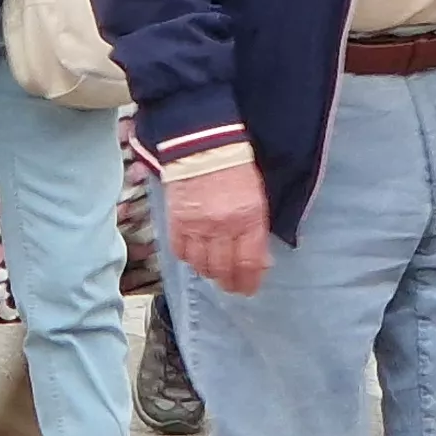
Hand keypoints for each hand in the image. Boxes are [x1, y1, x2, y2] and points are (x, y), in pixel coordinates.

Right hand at [162, 158, 274, 294]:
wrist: (203, 146)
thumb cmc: (235, 169)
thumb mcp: (257, 198)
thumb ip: (256, 229)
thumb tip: (258, 259)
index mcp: (249, 218)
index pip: (249, 262)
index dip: (249, 281)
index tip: (249, 288)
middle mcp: (223, 227)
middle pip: (224, 268)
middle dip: (229, 283)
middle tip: (232, 287)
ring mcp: (198, 226)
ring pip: (202, 265)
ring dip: (209, 273)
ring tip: (214, 274)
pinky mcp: (177, 222)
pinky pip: (180, 251)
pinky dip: (188, 259)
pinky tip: (194, 258)